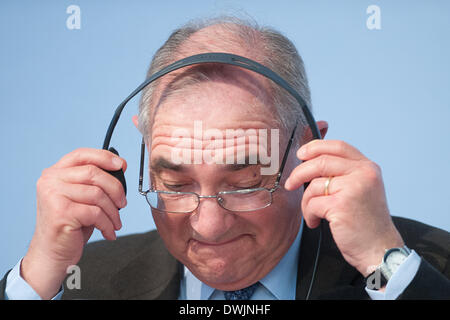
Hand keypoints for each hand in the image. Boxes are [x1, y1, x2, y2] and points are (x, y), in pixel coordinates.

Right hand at [21, 148, 126, 298]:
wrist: (53, 253)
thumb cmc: (71, 224)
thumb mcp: (81, 197)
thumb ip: (93, 181)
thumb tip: (120, 166)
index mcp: (55, 172)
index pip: (82, 155)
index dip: (105, 157)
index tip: (122, 165)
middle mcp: (51, 180)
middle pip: (94, 173)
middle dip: (115, 188)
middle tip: (123, 203)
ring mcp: (54, 195)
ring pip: (97, 194)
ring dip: (113, 211)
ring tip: (116, 222)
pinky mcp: (61, 212)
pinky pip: (96, 213)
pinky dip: (108, 224)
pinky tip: (109, 232)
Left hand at [285, 140, 403, 275]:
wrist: (380, 249)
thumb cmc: (367, 223)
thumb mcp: (362, 189)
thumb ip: (344, 174)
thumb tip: (312, 163)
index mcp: (368, 168)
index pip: (338, 146)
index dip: (315, 147)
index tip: (301, 154)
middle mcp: (363, 174)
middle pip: (320, 162)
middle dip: (299, 173)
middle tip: (290, 184)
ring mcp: (353, 188)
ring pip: (314, 185)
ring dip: (306, 201)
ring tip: (313, 214)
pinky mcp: (341, 204)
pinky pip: (312, 203)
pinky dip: (309, 214)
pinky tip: (316, 222)